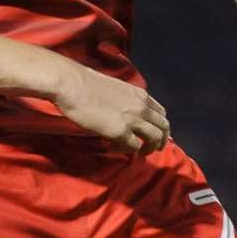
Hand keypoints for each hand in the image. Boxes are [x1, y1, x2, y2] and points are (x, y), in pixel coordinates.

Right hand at [51, 65, 170, 153]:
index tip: (155, 134)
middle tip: (152, 149)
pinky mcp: (120, 132)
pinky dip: (127, 150)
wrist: (73, 85)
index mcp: (140, 94)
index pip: (161, 112)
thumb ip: (125, 100)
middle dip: (161, 141)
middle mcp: (141, 106)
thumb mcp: (116, 88)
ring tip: (139, 153)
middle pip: (163, 127)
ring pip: (154, 139)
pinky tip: (115, 147)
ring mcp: (133, 119)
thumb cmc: (86, 83)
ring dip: (148, 149)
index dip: (160, 126)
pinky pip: (133, 147)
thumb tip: (123, 111)